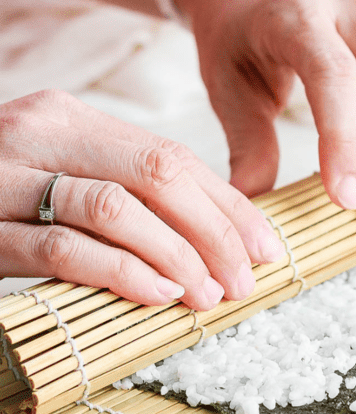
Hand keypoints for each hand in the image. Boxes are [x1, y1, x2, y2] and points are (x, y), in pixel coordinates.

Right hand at [0, 90, 282, 308]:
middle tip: (245, 281)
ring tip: (209, 295)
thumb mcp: (58, 180)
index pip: (174, 158)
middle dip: (215, 232)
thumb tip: (219, 236)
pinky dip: (120, 272)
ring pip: (115, 208)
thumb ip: (122, 192)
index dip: (231, 207)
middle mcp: (36, 132)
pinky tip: (157, 295)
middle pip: (157, 175)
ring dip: (177, 257)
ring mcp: (0, 176)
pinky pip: (61, 248)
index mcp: (67, 117)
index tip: (269, 250)